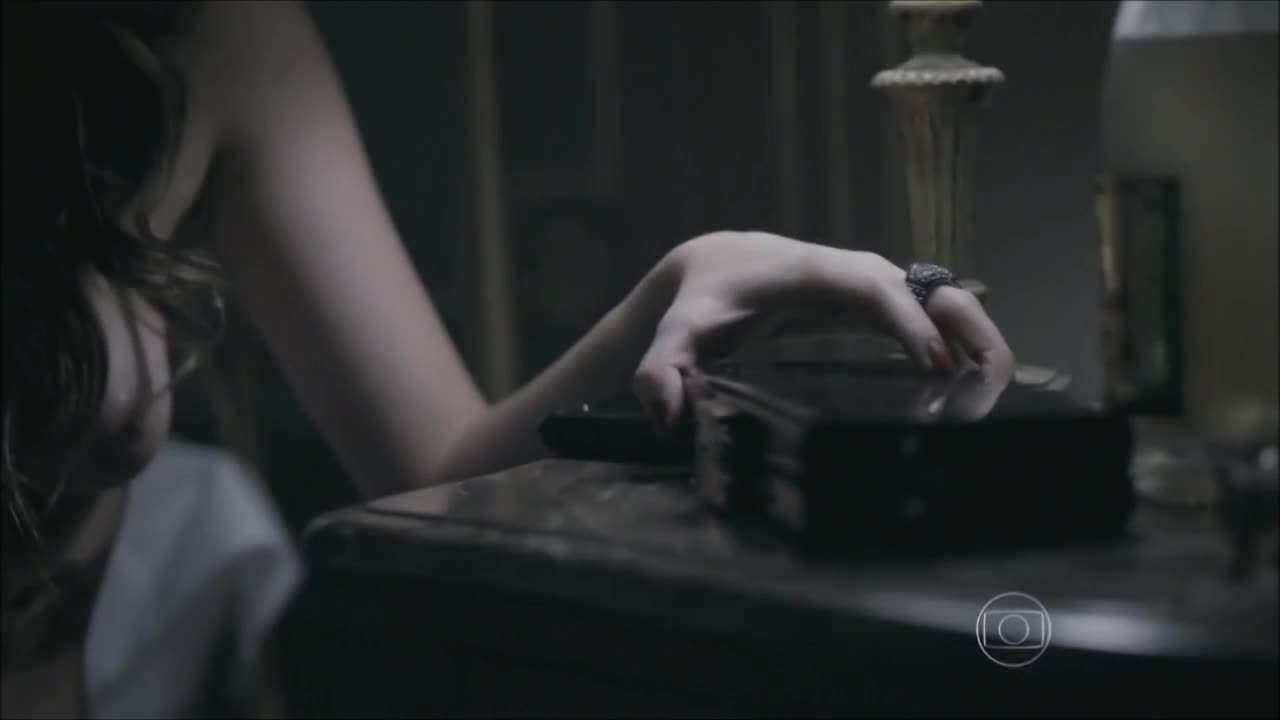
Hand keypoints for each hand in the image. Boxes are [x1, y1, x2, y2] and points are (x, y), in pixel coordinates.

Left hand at [632, 231, 1014, 426]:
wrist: (716, 268)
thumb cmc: (703, 302)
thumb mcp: (676, 335)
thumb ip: (661, 371)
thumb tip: (668, 412)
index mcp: (813, 273)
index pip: (871, 290)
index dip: (908, 323)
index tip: (937, 366)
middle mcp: (855, 273)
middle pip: (927, 288)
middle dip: (967, 329)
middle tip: (995, 382)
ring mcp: (874, 285)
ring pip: (943, 299)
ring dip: (980, 338)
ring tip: (1005, 390)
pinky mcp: (881, 305)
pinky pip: (935, 317)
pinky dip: (965, 344)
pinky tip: (984, 386)